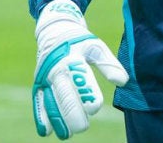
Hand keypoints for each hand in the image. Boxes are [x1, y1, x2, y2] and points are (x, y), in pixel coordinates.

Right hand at [32, 0, 128, 138]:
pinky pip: (38, 101)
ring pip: (50, 102)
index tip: (95, 107)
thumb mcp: (95, 46)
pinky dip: (41, 117)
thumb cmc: (79, 41)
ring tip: (66, 134)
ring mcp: (45, 78)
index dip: (89, 97)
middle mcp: (56, 70)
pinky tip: (46, 131)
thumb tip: (123, 81)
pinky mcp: (39, 83)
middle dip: (73, 115)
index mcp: (72, 59)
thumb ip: (109, 64)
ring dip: (58, 120)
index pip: (81, 81)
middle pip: (64, 96)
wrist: (54, 30)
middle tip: (83, 126)